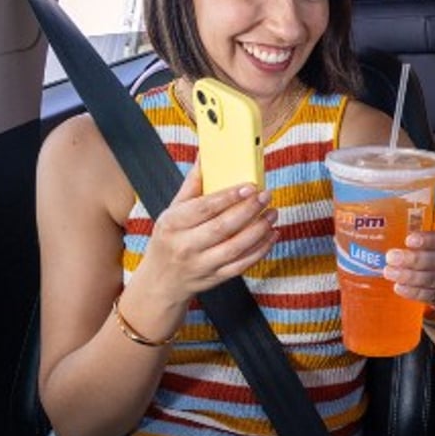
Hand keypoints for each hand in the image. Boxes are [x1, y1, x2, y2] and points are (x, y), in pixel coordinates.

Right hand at [140, 161, 278, 302]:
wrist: (162, 280)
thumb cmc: (170, 238)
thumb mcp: (173, 210)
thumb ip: (192, 185)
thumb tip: (205, 156)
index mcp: (173, 224)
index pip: (203, 208)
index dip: (228, 197)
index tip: (249, 186)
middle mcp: (186, 246)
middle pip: (222, 228)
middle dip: (248, 210)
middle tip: (266, 196)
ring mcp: (202, 264)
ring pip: (235, 248)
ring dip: (259, 230)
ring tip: (272, 213)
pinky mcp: (216, 278)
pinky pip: (242, 264)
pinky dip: (260, 250)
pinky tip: (271, 234)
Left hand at [385, 229, 434, 306]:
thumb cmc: (420, 254)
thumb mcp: (417, 240)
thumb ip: (403, 230)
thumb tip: (372, 218)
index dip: (428, 239)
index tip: (408, 240)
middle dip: (415, 259)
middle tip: (391, 257)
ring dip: (411, 276)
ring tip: (390, 272)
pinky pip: (432, 296)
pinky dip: (415, 292)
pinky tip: (399, 288)